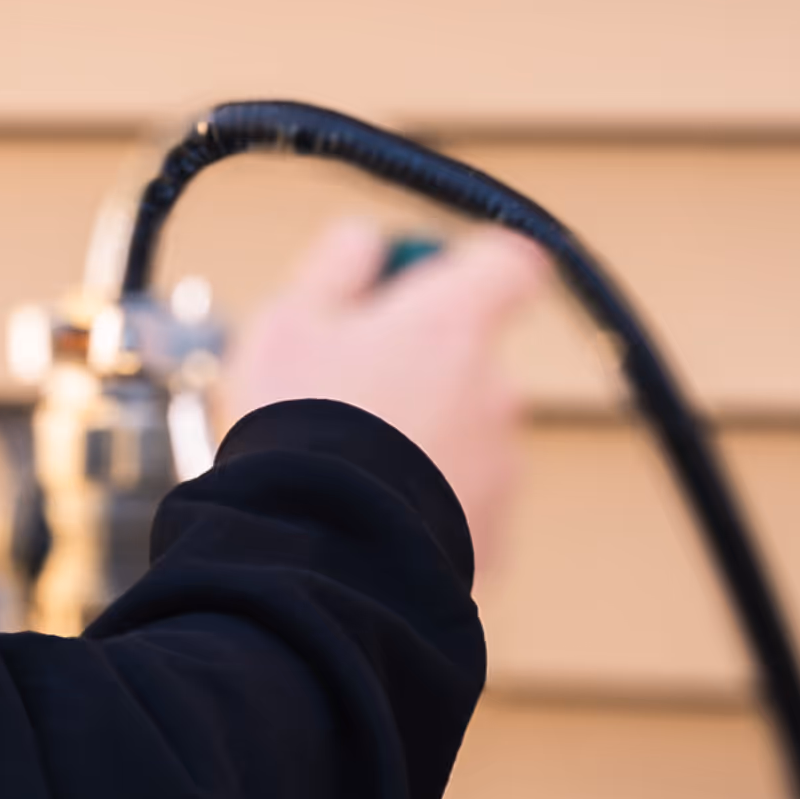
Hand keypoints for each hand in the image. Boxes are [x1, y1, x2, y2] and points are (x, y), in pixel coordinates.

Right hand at [215, 220, 546, 571]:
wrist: (313, 557)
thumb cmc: (296, 428)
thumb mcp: (288, 323)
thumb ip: (337, 267)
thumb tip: (366, 241)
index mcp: (456, 324)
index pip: (512, 263)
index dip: (471, 268)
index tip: (420, 285)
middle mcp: (498, 390)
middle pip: (474, 361)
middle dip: (422, 371)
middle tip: (346, 400)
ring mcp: (503, 467)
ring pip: (467, 436)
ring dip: (423, 444)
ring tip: (348, 478)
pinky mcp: (495, 538)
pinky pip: (464, 507)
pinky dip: (425, 510)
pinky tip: (367, 525)